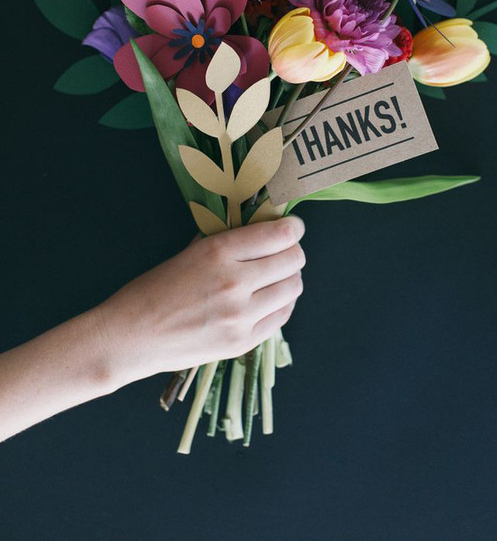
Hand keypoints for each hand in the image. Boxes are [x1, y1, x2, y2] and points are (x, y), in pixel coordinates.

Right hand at [96, 216, 305, 388]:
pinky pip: (281, 317)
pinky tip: (269, 299)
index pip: (280, 235)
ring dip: (289, 278)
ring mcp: (241, 316)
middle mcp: (235, 282)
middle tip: (284, 252)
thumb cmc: (155, 289)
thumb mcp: (191, 252)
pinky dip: (281, 304)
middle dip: (293, 252)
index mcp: (219, 252)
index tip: (293, 227)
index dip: (293, 228)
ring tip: (275, 277)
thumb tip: (266, 231)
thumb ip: (230, 243)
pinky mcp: (242, 342)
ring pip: (293, 288)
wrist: (130, 337)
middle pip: (293, 260)